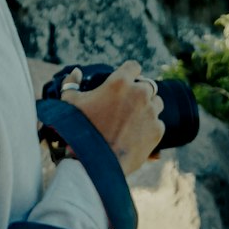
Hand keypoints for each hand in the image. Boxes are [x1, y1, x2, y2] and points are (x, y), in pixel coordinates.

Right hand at [61, 61, 164, 175]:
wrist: (94, 162)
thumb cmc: (79, 130)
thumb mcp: (69, 102)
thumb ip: (71, 82)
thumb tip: (76, 71)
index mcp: (120, 81)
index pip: (134, 66)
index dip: (129, 73)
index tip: (126, 82)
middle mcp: (140, 93)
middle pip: (148, 86)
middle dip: (139, 93)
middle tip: (127, 106)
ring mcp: (150, 112)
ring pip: (156, 104)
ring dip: (148, 109)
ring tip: (133, 121)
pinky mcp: (157, 130)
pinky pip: (158, 124)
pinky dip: (150, 128)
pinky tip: (136, 136)